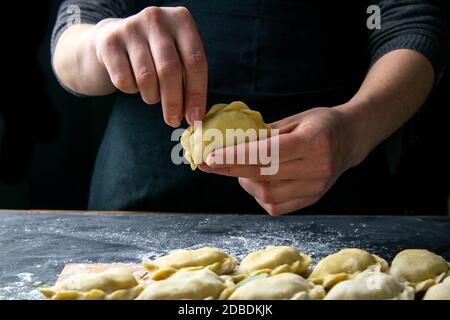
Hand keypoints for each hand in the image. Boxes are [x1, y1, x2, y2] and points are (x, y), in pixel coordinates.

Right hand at [93, 7, 206, 126]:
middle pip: (170, 70)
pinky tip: (133, 82)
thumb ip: (188, 79)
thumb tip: (194, 116)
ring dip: (151, 97)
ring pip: (146, 78)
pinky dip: (132, 90)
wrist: (113, 39)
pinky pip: (124, 80)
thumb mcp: (177, 55)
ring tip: (152, 95)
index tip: (195, 118)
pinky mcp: (109, 42)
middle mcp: (157, 19)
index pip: (195, 62)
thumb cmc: (155, 53)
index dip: (196, 94)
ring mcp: (131, 28)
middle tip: (173, 121)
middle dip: (174, 102)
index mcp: (181, 20)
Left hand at [199, 106, 365, 215]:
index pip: (267, 153)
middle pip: (263, 175)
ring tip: (244, 168)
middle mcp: (316, 168)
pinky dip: (260, 194)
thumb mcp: (295, 119)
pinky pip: (275, 205)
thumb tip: (230, 144)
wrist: (351, 139)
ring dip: (246, 182)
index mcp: (312, 142)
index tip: (211, 157)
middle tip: (210, 163)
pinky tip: (259, 180)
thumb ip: (265, 134)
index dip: (236, 156)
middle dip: (231, 169)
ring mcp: (315, 188)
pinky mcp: (312, 199)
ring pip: (267, 194)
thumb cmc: (321, 123)